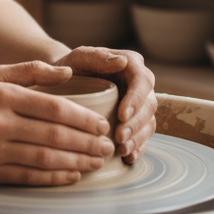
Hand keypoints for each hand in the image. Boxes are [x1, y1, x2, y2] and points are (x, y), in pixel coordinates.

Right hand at [0, 60, 116, 185]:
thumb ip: (32, 70)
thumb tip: (69, 72)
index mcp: (4, 95)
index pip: (53, 108)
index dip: (83, 119)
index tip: (101, 125)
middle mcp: (0, 122)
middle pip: (54, 135)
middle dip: (86, 142)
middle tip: (107, 146)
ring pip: (45, 157)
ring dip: (77, 161)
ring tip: (97, 161)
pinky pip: (30, 176)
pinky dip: (55, 177)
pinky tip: (73, 174)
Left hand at [54, 46, 156, 163]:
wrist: (65, 81)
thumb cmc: (72, 66)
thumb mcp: (79, 57)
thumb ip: (97, 57)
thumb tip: (121, 61)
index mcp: (131, 63)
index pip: (142, 81)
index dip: (136, 99)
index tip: (122, 115)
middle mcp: (140, 83)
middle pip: (149, 105)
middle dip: (136, 124)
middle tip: (119, 137)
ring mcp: (139, 103)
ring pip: (149, 122)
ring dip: (138, 138)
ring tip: (122, 150)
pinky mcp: (135, 120)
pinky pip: (143, 136)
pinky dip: (138, 147)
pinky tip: (127, 156)